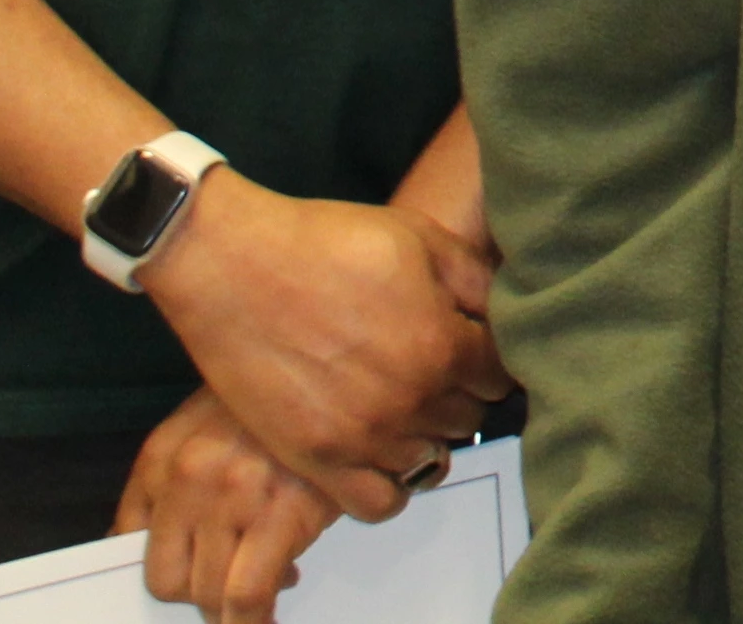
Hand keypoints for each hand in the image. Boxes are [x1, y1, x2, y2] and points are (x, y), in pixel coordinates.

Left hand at [118, 390, 341, 623]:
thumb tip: (146, 543)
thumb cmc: (277, 404)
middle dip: (196, 597)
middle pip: (167, 580)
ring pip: (208, 594)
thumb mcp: (208, 427)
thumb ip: (173, 482)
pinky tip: (264, 618)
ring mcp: (233, 496)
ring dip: (229, 611)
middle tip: (223, 591)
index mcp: (163, 457)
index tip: (177, 586)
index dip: (158, 571)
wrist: (344, 367)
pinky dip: (252, 621)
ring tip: (251, 603)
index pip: (125, 542)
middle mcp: (188, 477)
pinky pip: (248, 595)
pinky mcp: (280, 513)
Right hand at [139, 172, 509, 518]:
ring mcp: (363, 436)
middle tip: (435, 373)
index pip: (502, 376)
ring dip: (428, 436)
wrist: (233, 266)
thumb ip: (477, 283)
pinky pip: (377, 504)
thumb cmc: (326, 243)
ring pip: (430, 461)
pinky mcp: (317, 460)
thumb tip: (509, 316)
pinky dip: (391, 487)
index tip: (473, 349)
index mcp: (444, 346)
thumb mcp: (421, 240)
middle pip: (468, 419)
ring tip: (408, 408)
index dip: (490, 359)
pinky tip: (383, 453)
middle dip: (460, 394)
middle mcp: (411, 401)